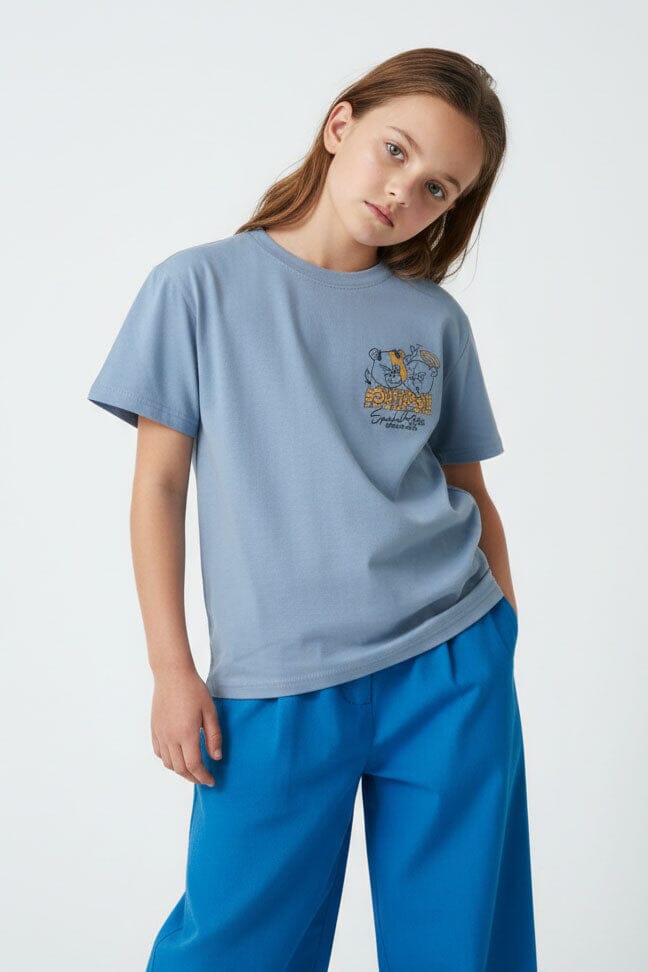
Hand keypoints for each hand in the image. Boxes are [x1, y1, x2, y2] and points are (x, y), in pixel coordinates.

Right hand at [151, 668, 222, 786]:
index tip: (211, 781)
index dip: (203, 777)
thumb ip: (214, 736)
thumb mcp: (210, 711)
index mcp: (186, 734)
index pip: (194, 766)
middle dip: (193, 778)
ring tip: (192, 770)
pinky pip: (159, 753)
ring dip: (180, 771)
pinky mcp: (154, 729)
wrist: (172, 675)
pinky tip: (178, 757)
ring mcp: (160, 734)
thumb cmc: (194, 690)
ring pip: (168, 763)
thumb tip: (216, 757)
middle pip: (180, 769)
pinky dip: (169, 760)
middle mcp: (170, 737)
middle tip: (204, 779)